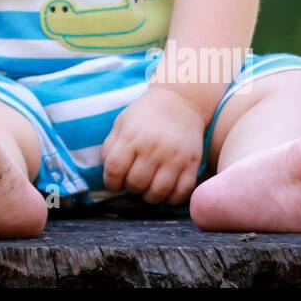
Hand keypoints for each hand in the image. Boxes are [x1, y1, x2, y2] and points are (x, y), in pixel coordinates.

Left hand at [100, 86, 206, 204]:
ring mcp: (174, 157)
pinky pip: (182, 192)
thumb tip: (108, 173)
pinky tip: (166, 190)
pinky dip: (172, 198)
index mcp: (131, 137)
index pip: (114, 170)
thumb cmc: (145, 114)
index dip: (111, 183)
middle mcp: (152, 148)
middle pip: (136, 184)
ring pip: (158, 193)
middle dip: (131, 188)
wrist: (180, 102)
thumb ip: (110, 147)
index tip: (114, 184)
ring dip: (150, 196)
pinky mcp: (192, 163)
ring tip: (148, 187)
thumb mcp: (122, 123)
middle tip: (134, 182)